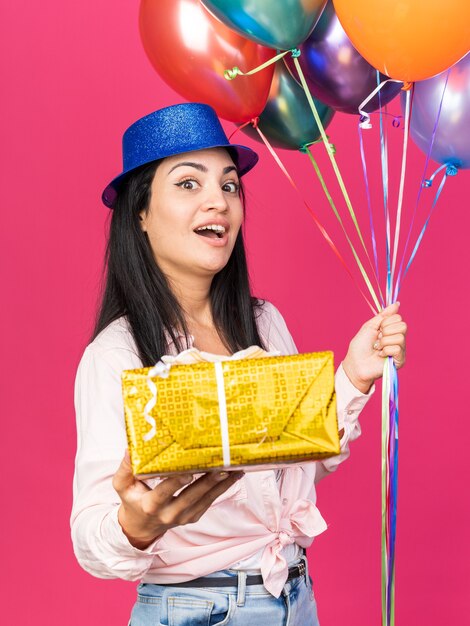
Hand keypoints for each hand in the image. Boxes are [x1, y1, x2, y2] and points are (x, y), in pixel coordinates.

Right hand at [113, 450, 242, 549]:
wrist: (141, 526)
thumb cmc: (132, 500)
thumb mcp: (122, 486)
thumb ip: (125, 468)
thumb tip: (130, 447)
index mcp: (150, 505)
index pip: (164, 493)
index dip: (176, 482)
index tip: (188, 471)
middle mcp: (169, 514)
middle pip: (191, 497)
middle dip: (207, 482)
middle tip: (221, 468)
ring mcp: (184, 517)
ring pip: (205, 500)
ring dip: (222, 485)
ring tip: (236, 469)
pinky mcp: (194, 516)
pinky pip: (210, 501)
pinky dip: (223, 488)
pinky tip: (235, 475)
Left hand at [342, 302, 406, 393]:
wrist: (355, 363)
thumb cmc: (360, 346)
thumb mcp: (370, 326)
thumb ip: (384, 315)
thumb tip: (397, 304)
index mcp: (392, 330)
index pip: (398, 318)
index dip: (385, 322)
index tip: (377, 329)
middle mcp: (398, 339)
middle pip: (403, 326)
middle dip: (386, 331)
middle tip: (378, 339)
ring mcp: (400, 350)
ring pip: (399, 337)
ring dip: (384, 342)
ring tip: (378, 348)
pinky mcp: (400, 360)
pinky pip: (397, 348)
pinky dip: (386, 351)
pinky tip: (381, 355)